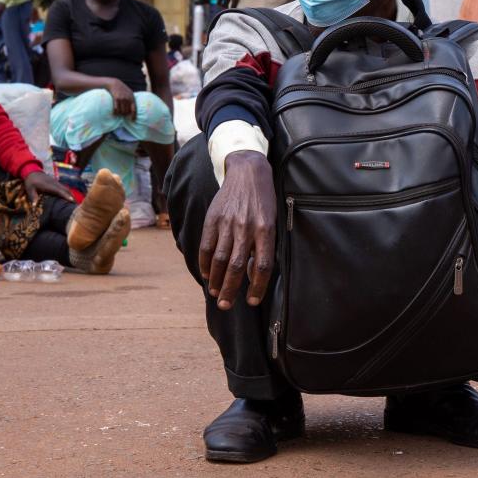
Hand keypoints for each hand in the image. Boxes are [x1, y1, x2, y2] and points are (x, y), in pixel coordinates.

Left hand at [23, 170, 74, 203]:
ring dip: (71, 195)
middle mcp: (54, 183)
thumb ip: (33, 197)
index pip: (59, 191)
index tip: (71, 200)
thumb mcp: (30, 189)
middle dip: (72, 196)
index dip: (65, 195)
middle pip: (66, 189)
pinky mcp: (56, 183)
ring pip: (66, 188)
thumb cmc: (31, 182)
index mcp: (48, 185)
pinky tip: (70, 198)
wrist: (32, 171)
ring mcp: (56, 182)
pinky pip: (64, 188)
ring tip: (76, 203)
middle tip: (77, 205)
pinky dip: (68, 193)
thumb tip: (34, 206)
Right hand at [104, 79, 136, 117]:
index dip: (133, 116)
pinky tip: (114, 113)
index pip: (134, 109)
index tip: (132, 120)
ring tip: (118, 114)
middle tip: (122, 115)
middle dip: (125, 115)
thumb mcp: (129, 93)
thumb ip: (131, 100)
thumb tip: (133, 109)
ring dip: (119, 114)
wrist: (115, 84)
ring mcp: (122, 99)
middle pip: (127, 112)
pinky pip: (116, 109)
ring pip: (121, 111)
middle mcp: (128, 99)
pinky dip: (115, 112)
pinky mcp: (116, 99)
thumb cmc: (123, 89)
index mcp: (132, 98)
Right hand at [199, 151, 276, 309]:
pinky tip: (207, 274)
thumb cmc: (263, 201)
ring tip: (216, 294)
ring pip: (219, 259)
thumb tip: (253, 274)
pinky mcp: (213, 218)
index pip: (263, 265)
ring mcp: (228, 223)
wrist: (248, 172)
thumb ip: (264, 246)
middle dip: (230, 289)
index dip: (257, 286)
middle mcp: (246, 228)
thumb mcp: (272, 221)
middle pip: (237, 266)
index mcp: (266, 230)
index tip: (252, 301)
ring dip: (216, 280)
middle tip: (226, 305)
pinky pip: (207, 245)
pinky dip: (205, 263)